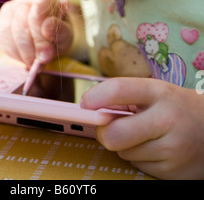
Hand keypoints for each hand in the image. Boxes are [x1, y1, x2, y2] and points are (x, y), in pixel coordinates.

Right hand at [0, 0, 73, 66]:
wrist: (47, 43)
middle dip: (33, 44)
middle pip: (21, 20)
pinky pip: (1, 39)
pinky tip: (25, 57)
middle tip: (43, 59)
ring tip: (35, 60)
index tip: (48, 47)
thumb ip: (59, 31)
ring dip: (23, 50)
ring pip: (8, 29)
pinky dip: (14, 53)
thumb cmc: (58, 34)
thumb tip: (46, 27)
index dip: (40, 27)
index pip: (38, 5)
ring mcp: (8, 11)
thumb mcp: (65, 34)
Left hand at [80, 77, 203, 178]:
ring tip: (144, 136)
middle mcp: (166, 119)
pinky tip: (156, 148)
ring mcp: (172, 149)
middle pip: (114, 135)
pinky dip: (141, 159)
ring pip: (124, 154)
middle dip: (105, 133)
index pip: (119, 90)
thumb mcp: (156, 92)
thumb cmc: (177, 107)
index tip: (85, 104)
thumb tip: (92, 109)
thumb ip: (126, 98)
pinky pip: (139, 167)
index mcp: (158, 92)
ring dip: (126, 147)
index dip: (96, 97)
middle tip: (108, 129)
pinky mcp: (174, 172)